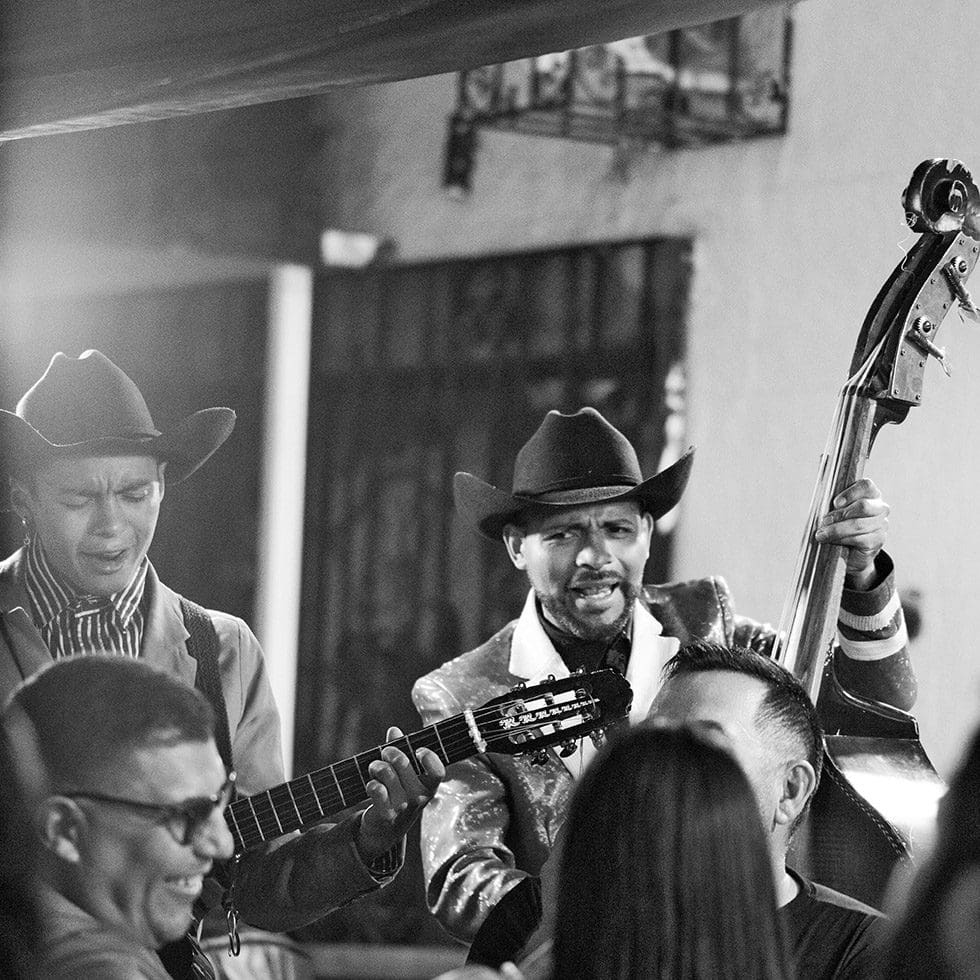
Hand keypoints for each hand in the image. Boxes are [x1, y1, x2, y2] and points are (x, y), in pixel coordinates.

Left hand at [355, 726, 444, 861]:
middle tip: (385, 753)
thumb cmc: (398, 794)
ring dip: (376, 766)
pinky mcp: (386, 814)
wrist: (386, 830)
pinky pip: (375, 788)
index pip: (437, 771)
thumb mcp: (404, 774)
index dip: (428, 757)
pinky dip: (371, 783)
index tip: (418, 750)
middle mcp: (419, 798)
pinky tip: (373, 786)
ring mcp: (403, 807)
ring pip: (385, 772)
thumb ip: (401, 750)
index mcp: (429, 786)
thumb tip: (394, 730)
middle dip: (389, 752)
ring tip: (375, 769)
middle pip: (402, 762)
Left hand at [813, 477, 888, 588]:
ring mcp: (882, 524)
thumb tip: (822, 506)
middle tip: (824, 521)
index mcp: (871, 494)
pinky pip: (859, 539)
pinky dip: (842, 540)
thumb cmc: (840, 524)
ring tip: (821, 534)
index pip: (866, 486)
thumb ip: (834, 504)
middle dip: (840, 514)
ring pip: (858, 524)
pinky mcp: (878, 541)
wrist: (850, 551)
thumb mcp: (836, 510)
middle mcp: (880, 507)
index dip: (850, 493)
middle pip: (863, 506)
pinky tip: (832, 541)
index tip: (835, 503)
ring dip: (836, 530)